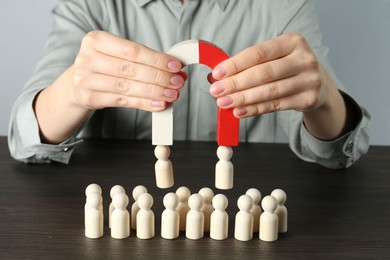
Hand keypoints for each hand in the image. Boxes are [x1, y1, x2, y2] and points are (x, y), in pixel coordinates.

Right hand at [71, 30, 185, 111]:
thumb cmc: (105, 65)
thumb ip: (145, 60)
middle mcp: (88, 58)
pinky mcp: (89, 98)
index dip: (156, 59)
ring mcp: (86, 79)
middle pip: (131, 69)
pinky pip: (122, 101)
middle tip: (177, 82)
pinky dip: (143, 103)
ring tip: (171, 94)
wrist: (78, 82)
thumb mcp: (119, 54)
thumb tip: (175, 69)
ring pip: (127, 87)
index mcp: (96, 40)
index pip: (132, 50)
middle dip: (159, 77)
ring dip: (154, 92)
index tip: (175, 66)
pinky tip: (158, 103)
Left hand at [209, 33, 332, 118]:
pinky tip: (239, 111)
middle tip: (216, 91)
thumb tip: (214, 77)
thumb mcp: (272, 59)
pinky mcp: (309, 99)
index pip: (258, 53)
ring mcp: (309, 79)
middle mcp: (304, 59)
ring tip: (224, 103)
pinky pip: (276, 105)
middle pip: (263, 73)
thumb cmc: (287, 68)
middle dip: (236, 83)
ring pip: (269, 91)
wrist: (318, 84)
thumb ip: (246, 66)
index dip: (235, 64)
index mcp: (292, 42)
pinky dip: (255, 109)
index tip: (217, 74)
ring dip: (243, 99)